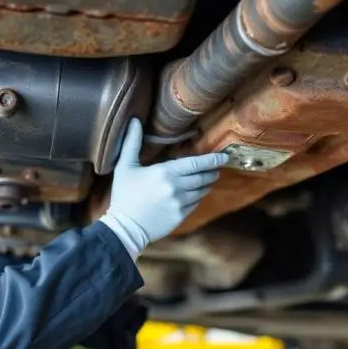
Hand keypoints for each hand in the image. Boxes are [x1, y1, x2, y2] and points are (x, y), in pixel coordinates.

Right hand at [99, 118, 227, 258]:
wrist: (125, 227)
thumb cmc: (124, 195)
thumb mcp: (125, 166)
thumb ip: (132, 143)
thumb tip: (134, 121)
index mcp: (165, 172)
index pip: (195, 163)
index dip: (212, 160)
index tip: (224, 157)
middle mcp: (176, 187)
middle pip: (202, 177)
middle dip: (212, 172)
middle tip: (217, 168)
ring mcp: (180, 203)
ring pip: (201, 191)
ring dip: (206, 185)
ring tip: (208, 180)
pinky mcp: (180, 216)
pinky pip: (195, 204)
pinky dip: (198, 198)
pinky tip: (195, 195)